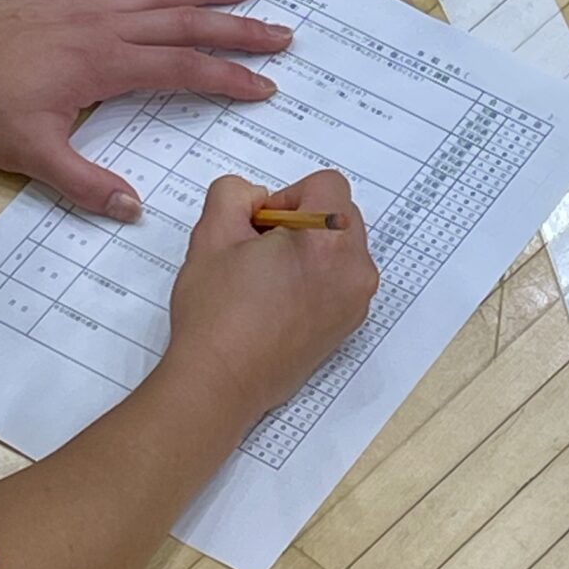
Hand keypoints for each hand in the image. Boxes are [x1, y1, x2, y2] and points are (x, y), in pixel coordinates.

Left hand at [0, 0, 292, 217]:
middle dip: (238, 29)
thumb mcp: (33, 157)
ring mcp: (82, 3)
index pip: (184, 69)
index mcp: (108, 66)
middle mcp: (106, 27)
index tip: (264, 85)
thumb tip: (134, 209)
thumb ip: (87, 184)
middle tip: (282, 31)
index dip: (229, 78)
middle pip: (186, 23)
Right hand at [165, 172, 378, 424]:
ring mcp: (356, 300)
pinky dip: (318, 277)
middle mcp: (355, 269)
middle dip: (302, 220)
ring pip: (342, 246)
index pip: (326, 185)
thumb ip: (234, 194)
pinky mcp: (349, 324)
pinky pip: (342, 279)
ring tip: (268, 278)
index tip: (259, 228)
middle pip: (340, 213)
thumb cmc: (216, 312)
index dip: (287, 197)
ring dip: (311, 249)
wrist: (220, 383)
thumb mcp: (212, 234)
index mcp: (329, 240)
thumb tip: (258, 199)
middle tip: (260, 251)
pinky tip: (279, 301)